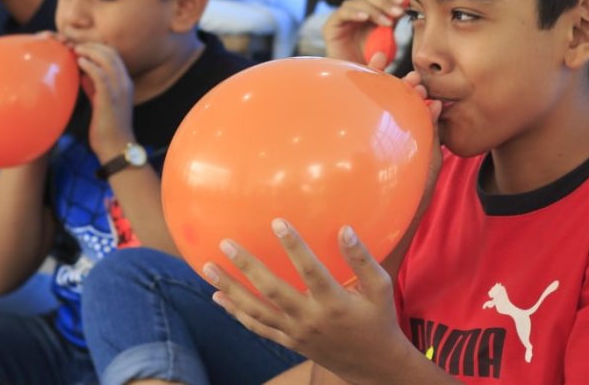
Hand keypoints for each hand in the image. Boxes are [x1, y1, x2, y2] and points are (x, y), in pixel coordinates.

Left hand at [74, 42, 135, 162]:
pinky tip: (80, 62)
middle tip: (76, 45)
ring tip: (76, 50)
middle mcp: (125, 83)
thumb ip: (94, 87)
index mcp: (125, 83)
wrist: (116, 147)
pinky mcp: (110, 98)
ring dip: (90, 51)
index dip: (98, 48)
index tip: (82, 47)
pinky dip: (90, 65)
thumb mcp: (101, 102)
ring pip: (108, 60)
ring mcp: (119, 90)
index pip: (114, 56)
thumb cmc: (108, 127)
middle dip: (93, 46)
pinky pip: (101, 75)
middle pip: (111, 53)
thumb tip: (83, 74)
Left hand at [205, 220, 415, 382]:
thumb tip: (344, 228)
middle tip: (225, 243)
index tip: (277, 221)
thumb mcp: (381, 288)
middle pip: (272, 291)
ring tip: (207, 268)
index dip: (294, 246)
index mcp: (335, 303)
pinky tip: (218, 297)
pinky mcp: (289, 342)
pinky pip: (258, 327)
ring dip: (230, 289)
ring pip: (256, 311)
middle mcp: (311, 319)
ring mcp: (296, 333)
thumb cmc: (379, 319)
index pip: (310, 271)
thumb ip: (363, 259)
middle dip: (247, 267)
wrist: (373, 366)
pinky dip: (236, 313)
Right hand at [322, 0, 405, 64]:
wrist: (352, 84)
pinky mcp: (330, 26)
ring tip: (387, 22)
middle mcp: (355, 14)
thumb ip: (392, 24)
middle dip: (386, 3)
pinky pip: (343, 13)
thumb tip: (404, 6)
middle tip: (398, 12)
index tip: (405, 2)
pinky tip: (365, 18)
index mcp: (369, 15)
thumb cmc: (370, 66)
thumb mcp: (386, 43)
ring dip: (374, 9)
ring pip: (358, 2)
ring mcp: (343, 19)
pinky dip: (354, 13)